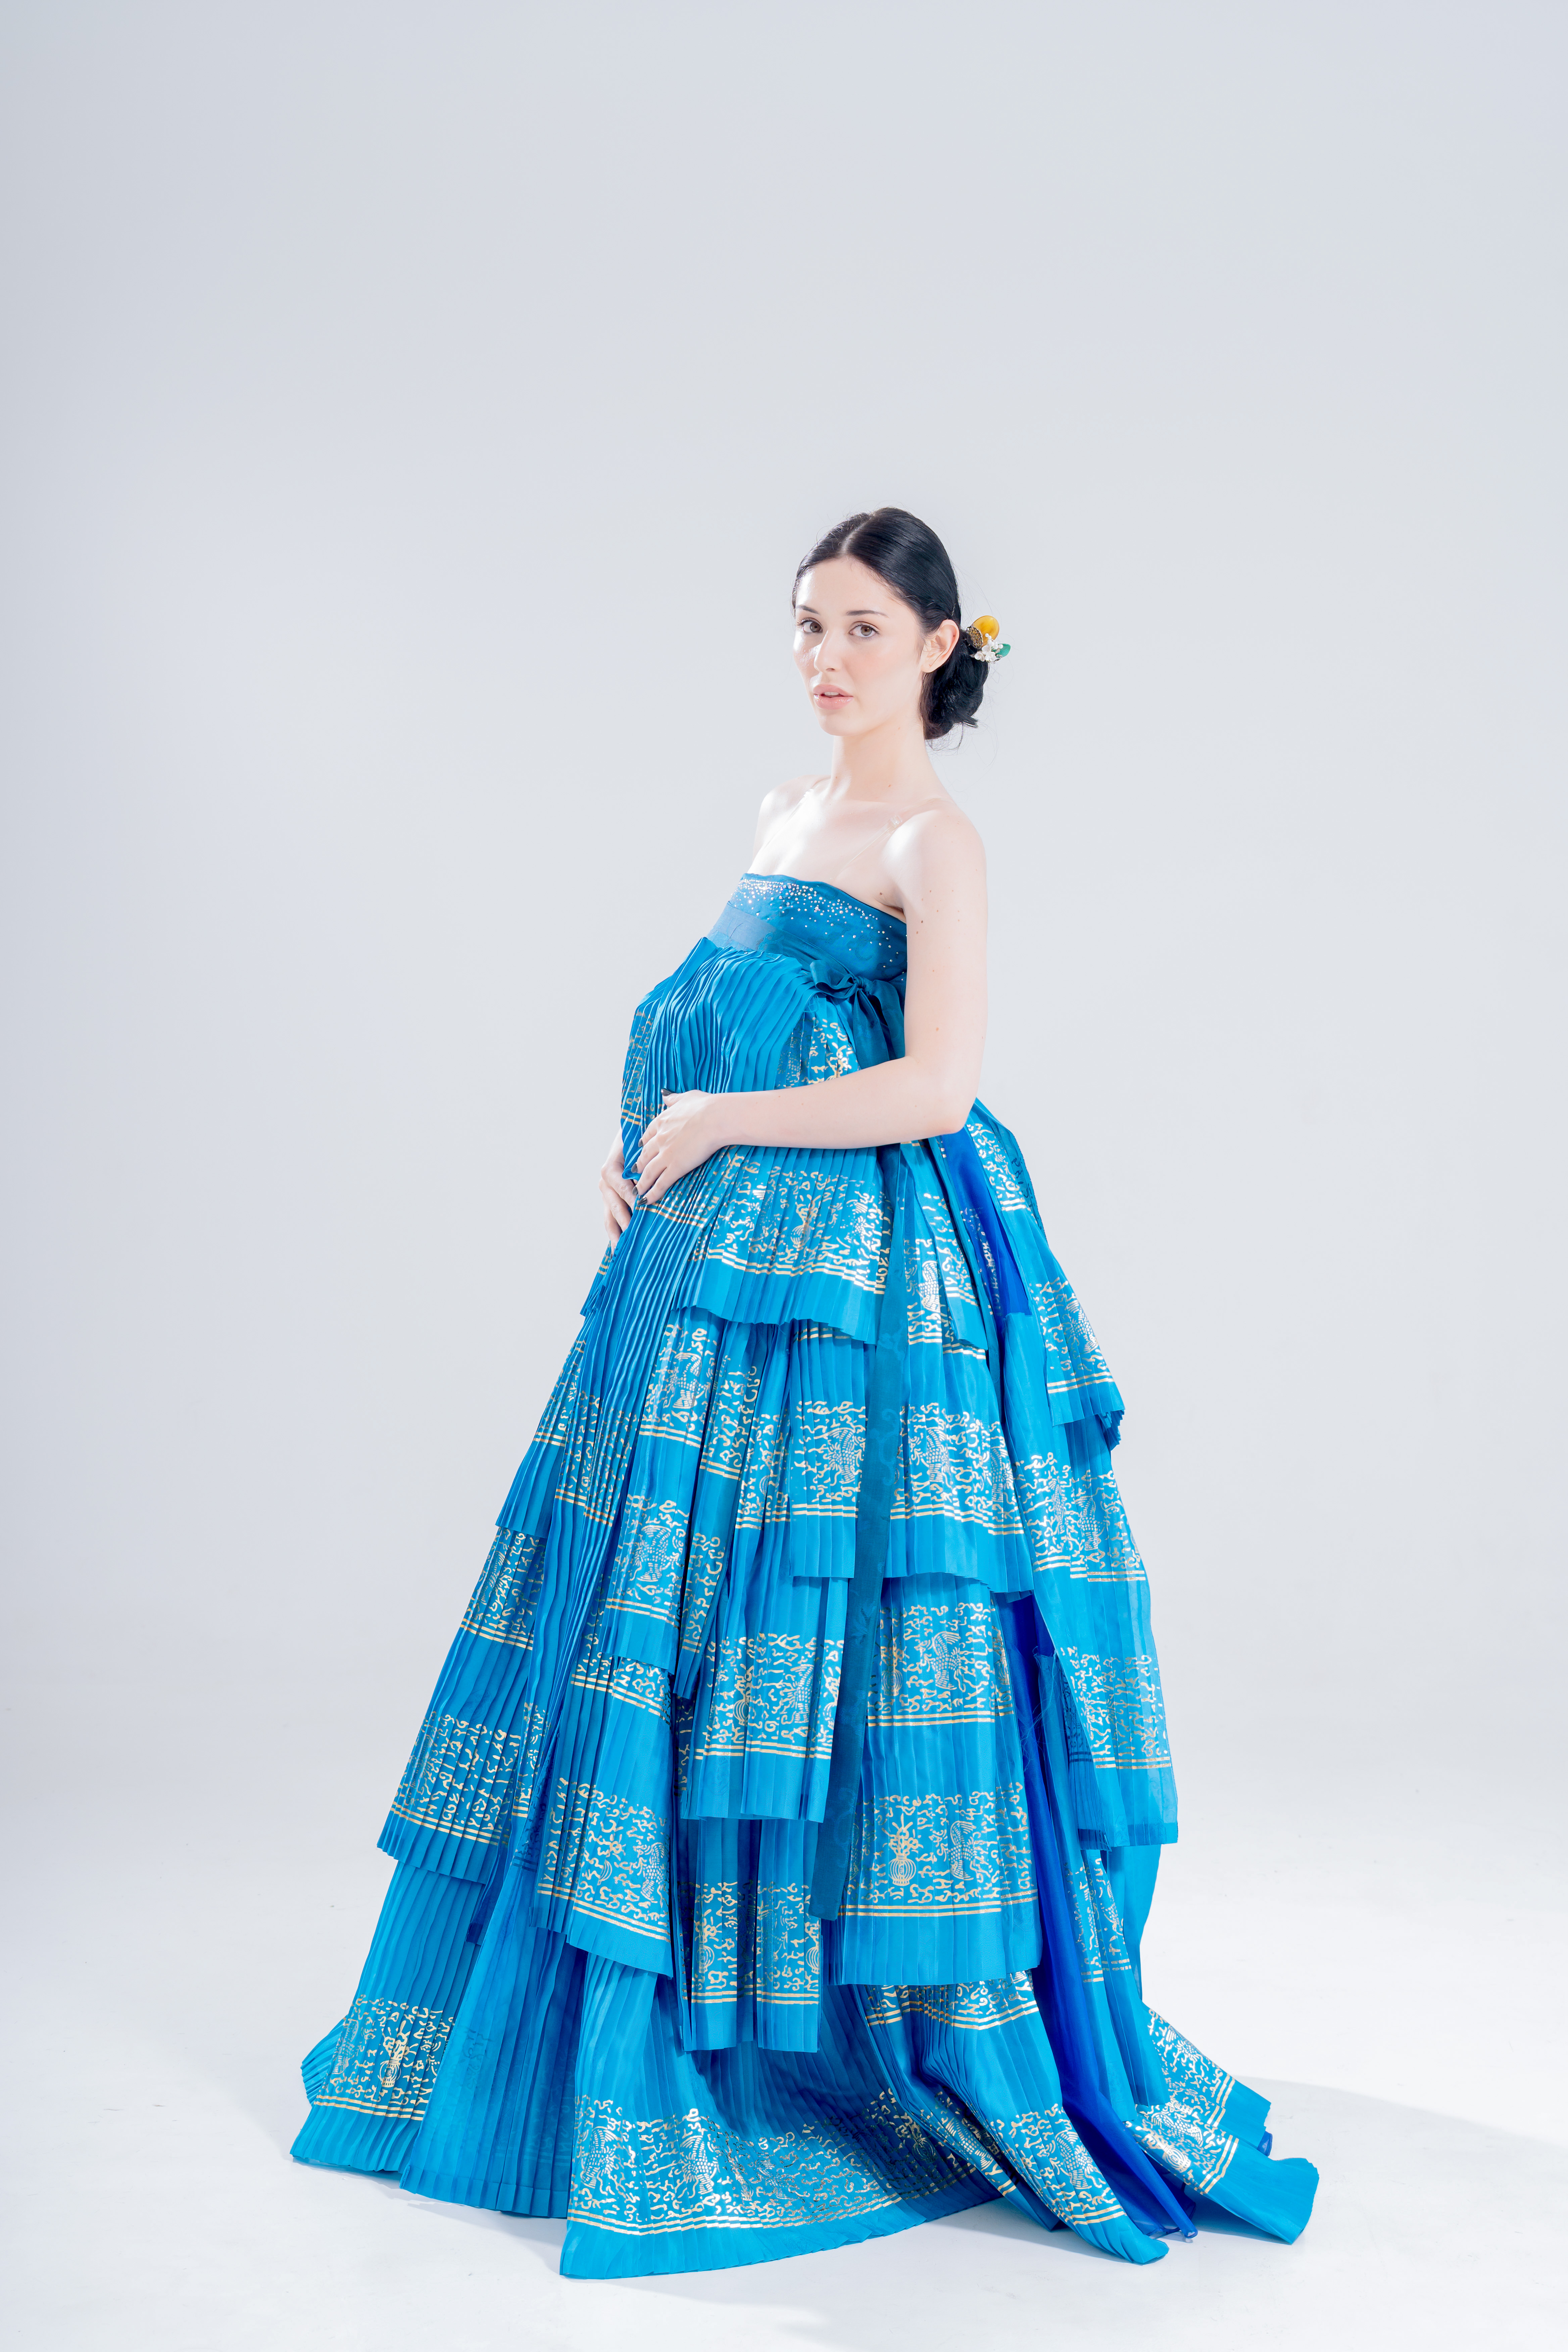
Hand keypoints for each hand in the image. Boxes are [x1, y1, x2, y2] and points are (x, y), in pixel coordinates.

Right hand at [599, 1135, 637, 1245]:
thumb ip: (641, 1162)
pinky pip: (611, 1221)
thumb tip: (652, 1180)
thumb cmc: (633, 1143)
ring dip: (616, 1235)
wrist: (626, 1140)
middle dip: (625, 1222)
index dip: (631, 1197)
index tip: (642, 1208)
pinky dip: (616, 1234)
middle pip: (615, 1206)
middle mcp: (605, 1185)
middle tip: (635, 1237)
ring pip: (610, 1218)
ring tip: (622, 1251)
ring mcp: (606, 1196)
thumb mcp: (635, 1147)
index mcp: (610, 1170)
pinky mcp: (610, 1204)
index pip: (621, 1186)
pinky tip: (620, 1248)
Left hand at [634, 1089, 724, 1204]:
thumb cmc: (706, 1106)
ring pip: (648, 1172)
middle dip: (639, 1166)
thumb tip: (664, 1095)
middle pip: (644, 1156)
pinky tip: (646, 1200)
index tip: (640, 1151)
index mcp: (661, 1122)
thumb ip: (673, 1099)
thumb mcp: (686, 1097)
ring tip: (638, 1192)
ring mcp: (665, 1154)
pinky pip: (660, 1183)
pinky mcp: (675, 1167)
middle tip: (636, 1173)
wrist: (715, 1118)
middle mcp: (659, 1139)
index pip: (647, 1136)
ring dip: (642, 1183)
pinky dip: (651, 1193)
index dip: (643, 1145)